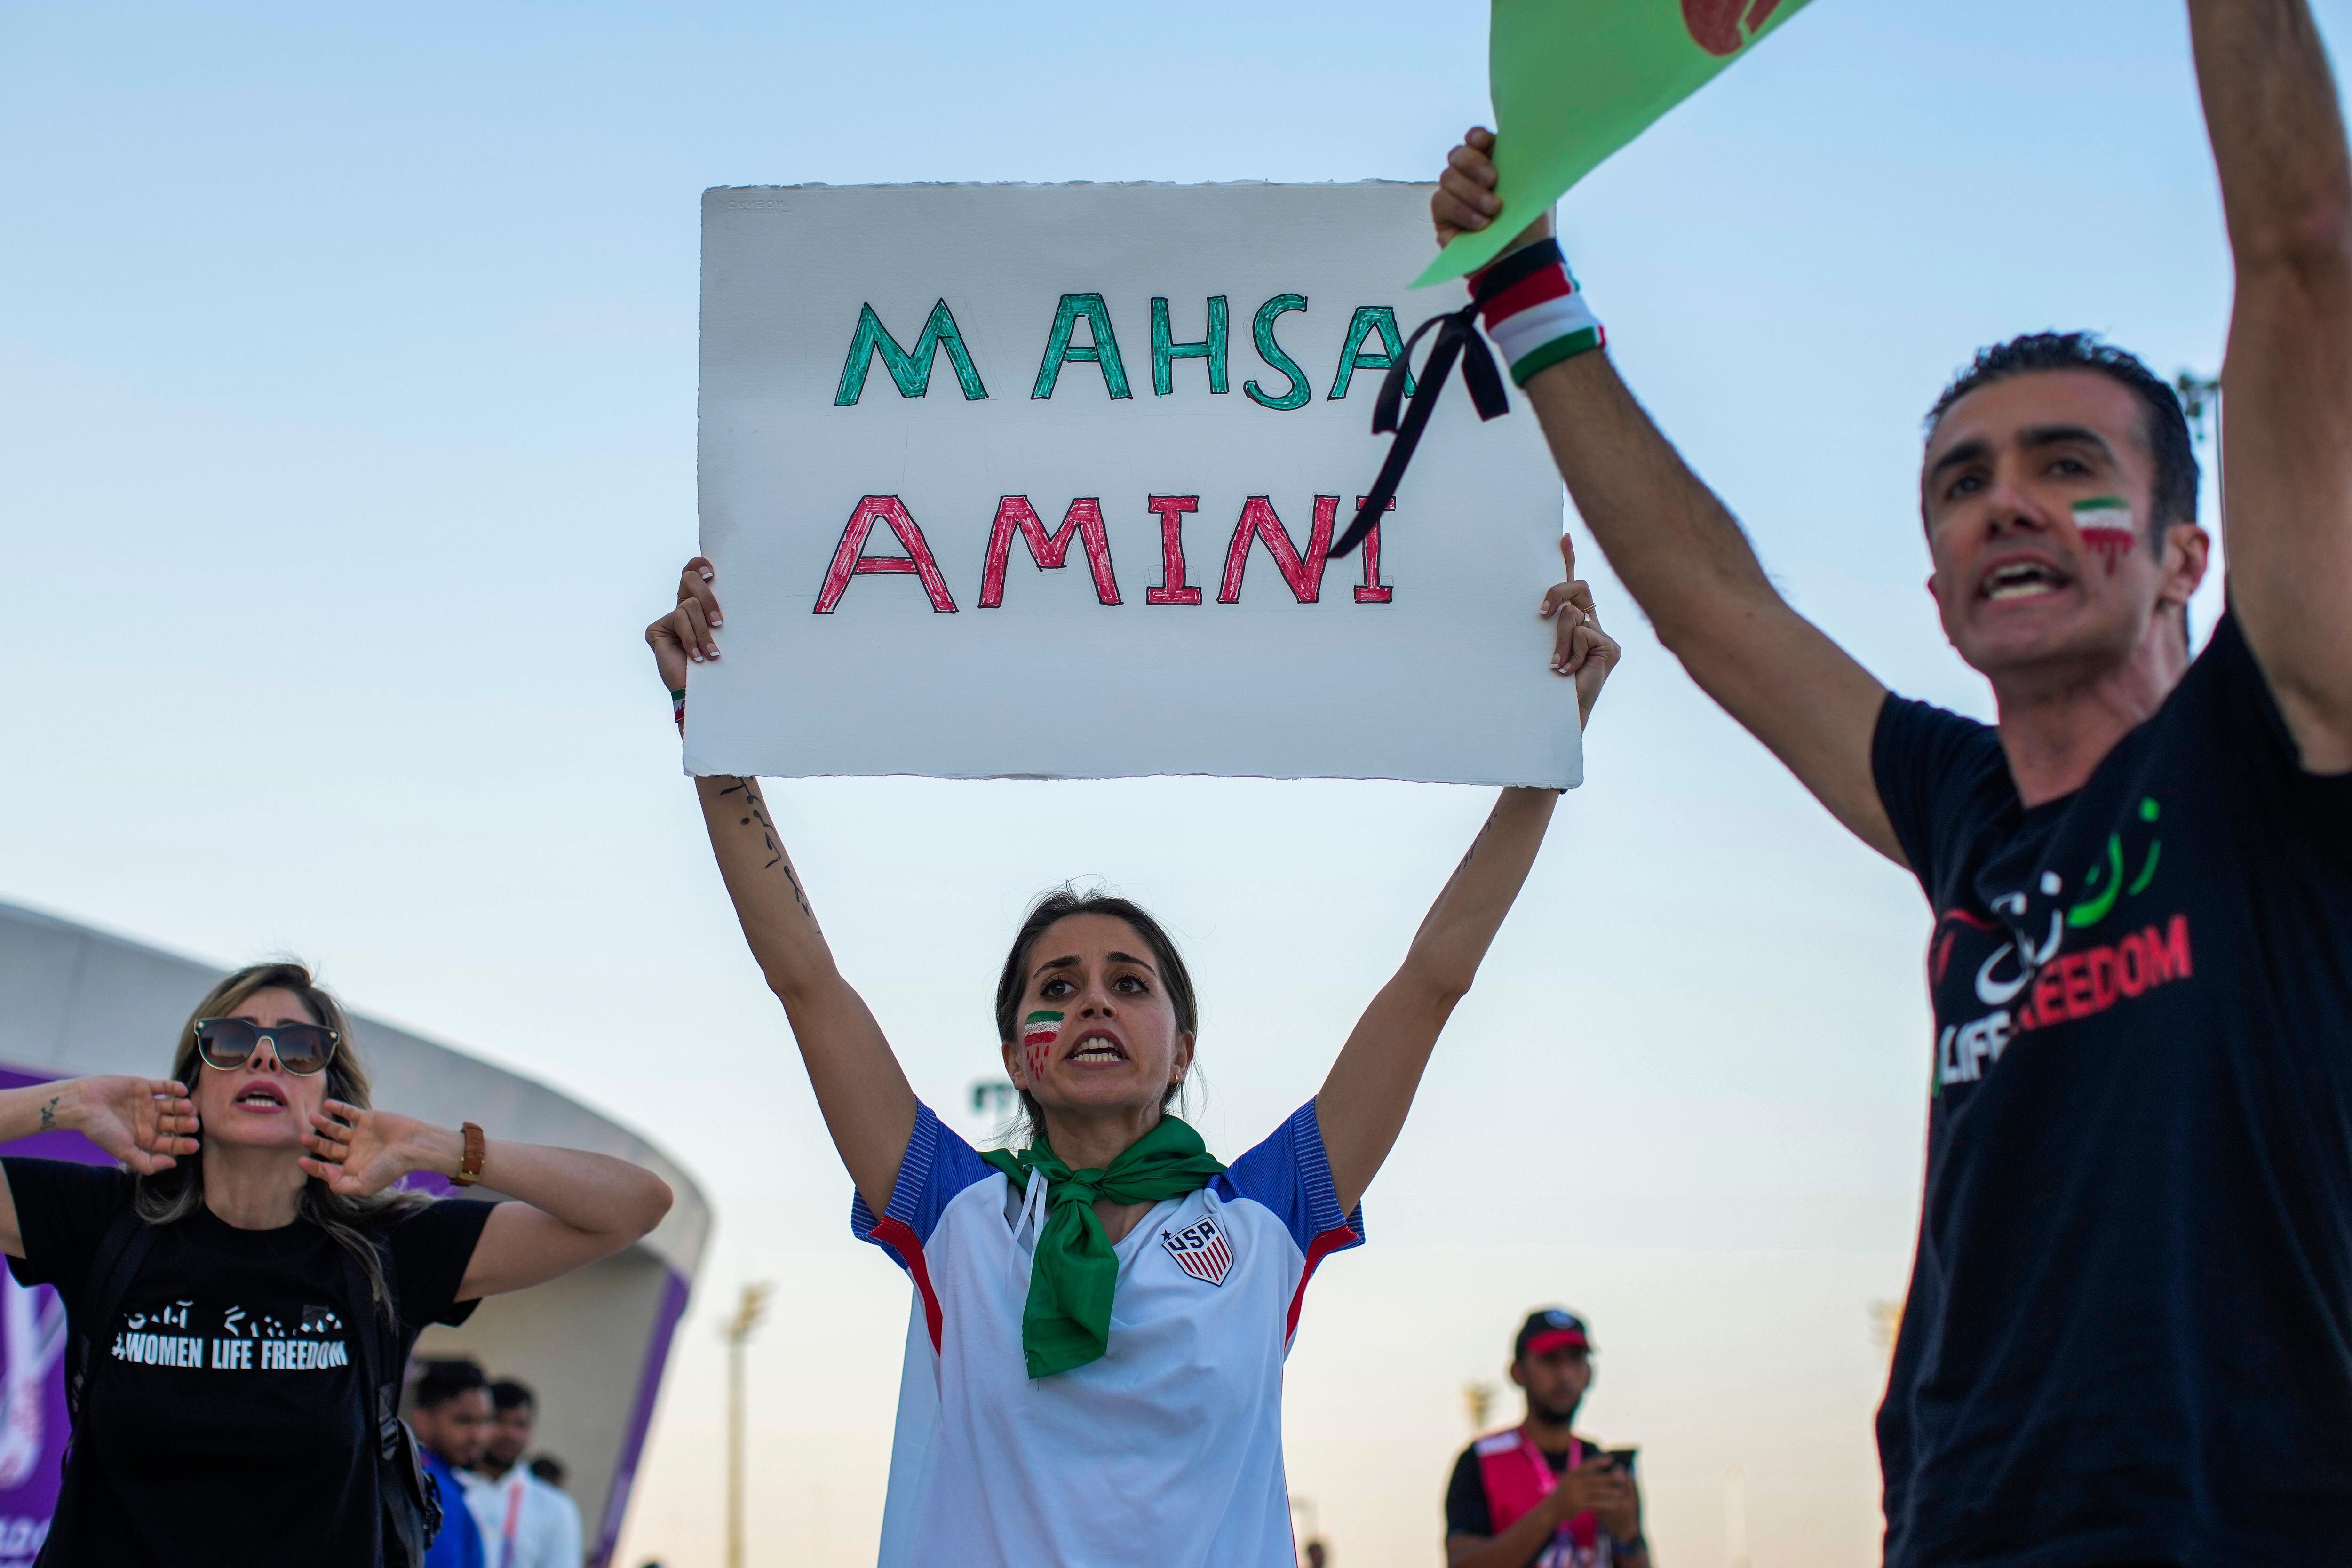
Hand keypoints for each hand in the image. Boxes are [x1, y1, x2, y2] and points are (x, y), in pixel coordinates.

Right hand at [64, 1077, 198, 1174]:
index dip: (183, 1145)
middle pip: (175, 1124)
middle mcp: (149, 1121)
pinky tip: (181, 1092)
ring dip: (182, 1106)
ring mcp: (148, 1103)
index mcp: (146, 1138)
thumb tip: (172, 1164)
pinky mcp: (144, 1087)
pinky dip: (175, 1088)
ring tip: (186, 1107)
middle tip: (193, 1124)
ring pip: (173, 1105)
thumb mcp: (123, 1151)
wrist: (81, 1105)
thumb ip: (147, 1162)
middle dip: (185, 1124)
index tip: (194, 1145)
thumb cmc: (100, 1130)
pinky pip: (164, 1087)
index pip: (170, 1143)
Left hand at [301, 1101, 449, 1197]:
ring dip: (323, 1124)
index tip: (300, 1161)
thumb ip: (340, 1184)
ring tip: (311, 1118)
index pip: (327, 1167)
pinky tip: (327, 1105)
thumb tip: (325, 1172)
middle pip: (329, 1147)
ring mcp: (361, 1134)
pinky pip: (349, 1112)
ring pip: (336, 1129)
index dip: (313, 1166)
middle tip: (302, 1137)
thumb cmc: (390, 1168)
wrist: (413, 1146)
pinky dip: (338, 1108)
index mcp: (353, 1168)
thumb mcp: (363, 1186)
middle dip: (315, 1143)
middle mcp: (355, 1151)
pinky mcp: (368, 1118)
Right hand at [646, 556, 722, 693]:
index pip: (694, 573)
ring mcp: (668, 619)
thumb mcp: (723, 634)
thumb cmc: (719, 666)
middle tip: (719, 622)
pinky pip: (678, 619)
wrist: (702, 694)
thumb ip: (720, 612)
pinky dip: (691, 638)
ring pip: (689, 604)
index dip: (699, 564)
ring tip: (712, 653)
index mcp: (700, 605)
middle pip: (689, 579)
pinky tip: (697, 657)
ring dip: (703, 631)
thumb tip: (740, 587)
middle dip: (708, 597)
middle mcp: (681, 608)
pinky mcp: (656, 629)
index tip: (713, 572)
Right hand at [1433, 127, 1553, 253]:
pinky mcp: (1443, 220)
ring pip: (1448, 178)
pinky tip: (1482, 224)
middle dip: (1473, 164)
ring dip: (1472, 192)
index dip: (1476, 137)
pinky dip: (1463, 211)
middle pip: (1457, 155)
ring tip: (1493, 210)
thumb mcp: (1532, 189)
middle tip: (1493, 180)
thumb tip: (1512, 142)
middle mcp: (1469, 179)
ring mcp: (1453, 198)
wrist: (1522, 262)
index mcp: (1492, 165)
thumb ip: (1518, 164)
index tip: (1484, 141)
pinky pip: (1442, 203)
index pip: (1475, 141)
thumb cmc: (1530, 226)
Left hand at [1540, 533, 1622, 727]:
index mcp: (1574, 623)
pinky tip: (1567, 672)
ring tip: (1554, 665)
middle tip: (1540, 611)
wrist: (1559, 716)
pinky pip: (1583, 632)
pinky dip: (1570, 652)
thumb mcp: (1540, 647)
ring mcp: (1603, 636)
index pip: (1573, 586)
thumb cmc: (1545, 686)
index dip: (1568, 561)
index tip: (1562, 538)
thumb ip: (1545, 624)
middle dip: (1557, 591)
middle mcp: (1592, 625)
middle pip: (1578, 588)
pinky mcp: (1610, 647)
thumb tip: (1538, 606)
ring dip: (1558, 640)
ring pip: (1573, 614)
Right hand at [1546, 1458, 1636, 1533]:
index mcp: (1571, 1474)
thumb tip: (1595, 1469)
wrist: (1550, 1509)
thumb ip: (1580, 1476)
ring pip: (1598, 1491)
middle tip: (1622, 1477)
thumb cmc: (1562, 1494)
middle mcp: (1574, 1482)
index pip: (1587, 1465)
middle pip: (1596, 1478)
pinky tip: (1614, 1504)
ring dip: (1611, 1491)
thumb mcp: (1568, 1481)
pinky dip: (1606, 1504)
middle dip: (1610, 1478)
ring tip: (1621, 1493)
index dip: (1599, 1461)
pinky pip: (1596, 1503)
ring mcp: (1576, 1493)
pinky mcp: (1579, 1505)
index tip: (1611, 1459)